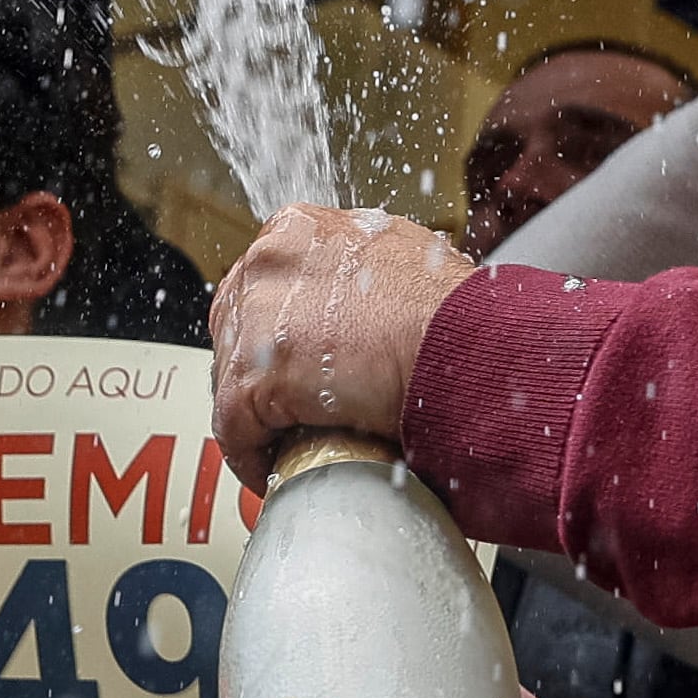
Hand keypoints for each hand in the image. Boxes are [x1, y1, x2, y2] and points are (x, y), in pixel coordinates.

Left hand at [207, 205, 478, 479]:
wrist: (466, 345)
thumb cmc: (452, 313)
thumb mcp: (399, 260)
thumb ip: (359, 273)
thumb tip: (361, 303)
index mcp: (300, 228)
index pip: (261, 286)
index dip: (272, 333)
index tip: (289, 366)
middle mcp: (269, 260)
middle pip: (234, 328)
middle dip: (255, 371)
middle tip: (284, 410)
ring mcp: (256, 313)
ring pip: (230, 377)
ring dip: (256, 414)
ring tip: (285, 442)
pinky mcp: (255, 371)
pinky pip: (234, 427)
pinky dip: (251, 455)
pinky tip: (275, 469)